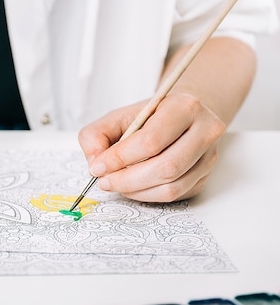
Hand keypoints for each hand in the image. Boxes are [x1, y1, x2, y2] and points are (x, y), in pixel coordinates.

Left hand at [77, 92, 225, 201]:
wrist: (183, 116)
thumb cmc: (150, 116)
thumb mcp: (118, 116)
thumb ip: (96, 134)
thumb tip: (94, 162)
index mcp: (184, 108)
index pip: (151, 140)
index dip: (120, 158)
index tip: (98, 167)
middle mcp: (205, 132)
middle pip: (166, 167)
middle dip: (127, 180)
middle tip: (105, 181)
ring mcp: (209, 157)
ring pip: (172, 187)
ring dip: (137, 191)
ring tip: (117, 184)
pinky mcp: (205, 177)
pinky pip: (176, 195)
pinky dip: (148, 196)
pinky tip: (134, 186)